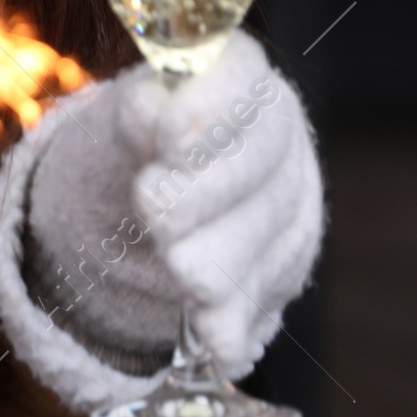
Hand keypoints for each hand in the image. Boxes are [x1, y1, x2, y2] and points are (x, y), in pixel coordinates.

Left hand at [26, 32, 323, 379]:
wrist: (147, 199)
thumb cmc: (137, 143)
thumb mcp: (126, 116)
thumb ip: (139, 112)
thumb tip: (149, 107)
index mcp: (239, 80)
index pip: (241, 80)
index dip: (209, 111)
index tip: (167, 140)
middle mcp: (278, 140)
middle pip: (256, 168)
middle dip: (199, 194)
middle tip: (150, 206)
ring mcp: (290, 209)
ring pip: (264, 241)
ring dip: (215, 260)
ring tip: (177, 267)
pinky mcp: (281, 271)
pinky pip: (260, 301)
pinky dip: (231, 322)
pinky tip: (213, 336)